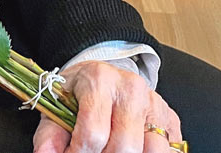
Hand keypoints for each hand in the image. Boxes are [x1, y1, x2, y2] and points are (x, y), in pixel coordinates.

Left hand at [32, 61, 182, 151]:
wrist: (104, 75)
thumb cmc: (80, 93)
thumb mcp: (57, 106)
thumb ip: (49, 134)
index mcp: (99, 80)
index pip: (93, 132)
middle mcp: (131, 88)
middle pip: (124, 147)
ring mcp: (155, 103)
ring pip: (152, 151)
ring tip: (109, 151)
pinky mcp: (171, 119)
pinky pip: (167, 150)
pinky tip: (130, 151)